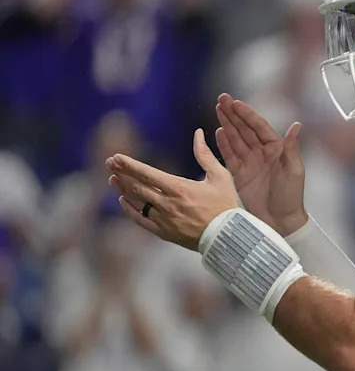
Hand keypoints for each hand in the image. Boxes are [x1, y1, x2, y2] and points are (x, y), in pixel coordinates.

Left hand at [106, 129, 239, 250]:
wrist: (229, 236)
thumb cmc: (227, 205)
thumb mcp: (220, 176)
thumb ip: (205, 154)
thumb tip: (198, 133)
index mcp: (180, 189)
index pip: (147, 174)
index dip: (129, 165)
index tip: (116, 157)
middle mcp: (168, 204)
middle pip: (138, 187)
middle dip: (122, 173)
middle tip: (110, 163)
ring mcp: (164, 220)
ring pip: (137, 202)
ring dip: (123, 189)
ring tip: (114, 179)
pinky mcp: (164, 233)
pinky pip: (141, 220)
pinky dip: (130, 210)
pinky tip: (124, 201)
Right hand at [215, 93, 307, 235]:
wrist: (280, 221)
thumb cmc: (291, 196)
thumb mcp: (294, 171)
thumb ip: (292, 148)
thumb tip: (296, 125)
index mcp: (277, 149)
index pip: (259, 126)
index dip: (247, 114)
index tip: (235, 102)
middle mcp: (262, 152)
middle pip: (245, 128)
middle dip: (233, 113)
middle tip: (221, 98)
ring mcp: (250, 162)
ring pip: (236, 138)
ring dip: (227, 123)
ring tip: (218, 109)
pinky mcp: (239, 174)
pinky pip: (230, 155)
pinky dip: (223, 143)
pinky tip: (218, 130)